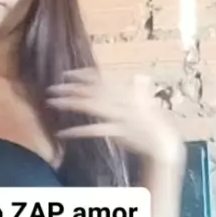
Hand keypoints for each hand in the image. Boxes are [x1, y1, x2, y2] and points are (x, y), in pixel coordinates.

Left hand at [46, 68, 185, 164]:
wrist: (164, 143)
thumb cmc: (155, 123)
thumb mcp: (147, 103)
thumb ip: (139, 91)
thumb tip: (140, 77)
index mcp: (127, 91)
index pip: (101, 78)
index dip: (82, 75)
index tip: (67, 74)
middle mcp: (122, 100)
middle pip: (91, 91)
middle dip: (70, 88)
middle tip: (51, 88)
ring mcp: (119, 115)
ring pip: (89, 106)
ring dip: (69, 104)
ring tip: (52, 103)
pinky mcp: (117, 131)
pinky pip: (93, 130)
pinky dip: (77, 131)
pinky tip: (63, 133)